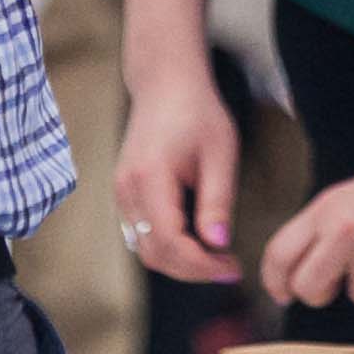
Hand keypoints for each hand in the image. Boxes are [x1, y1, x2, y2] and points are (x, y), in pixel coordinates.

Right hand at [110, 74, 240, 283]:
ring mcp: (121, 194)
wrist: (166, 83)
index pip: (170, 242)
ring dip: (179, 262)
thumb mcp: (220, 152)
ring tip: (216, 256)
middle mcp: (127, 190)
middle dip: (192, 270)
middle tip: (228, 267)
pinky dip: (168, 248)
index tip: (232, 268)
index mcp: (150, 178)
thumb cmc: (197, 111)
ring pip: (145, 250)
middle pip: (154, 255)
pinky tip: (196, 241)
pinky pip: (141, 235)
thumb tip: (218, 244)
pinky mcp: (125, 194)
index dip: (201, 265)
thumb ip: (217, 200)